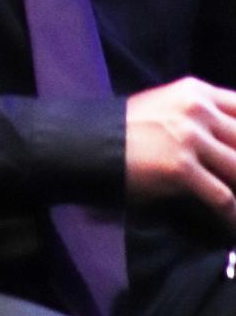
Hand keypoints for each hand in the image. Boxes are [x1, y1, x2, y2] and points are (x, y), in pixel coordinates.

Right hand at [125, 76, 235, 226]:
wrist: (93, 143)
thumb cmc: (133, 129)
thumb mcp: (172, 108)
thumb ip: (206, 118)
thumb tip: (233, 144)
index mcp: (198, 92)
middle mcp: (198, 109)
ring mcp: (190, 137)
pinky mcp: (181, 167)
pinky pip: (223, 197)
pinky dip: (231, 215)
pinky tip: (230, 222)